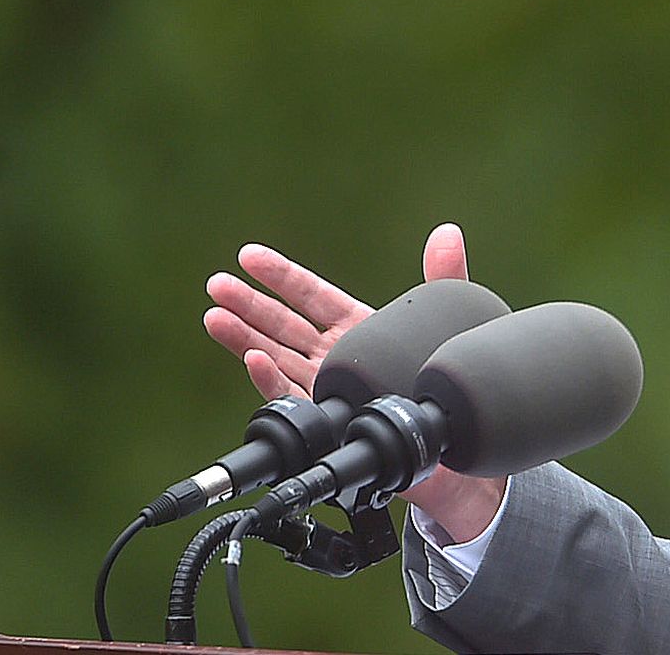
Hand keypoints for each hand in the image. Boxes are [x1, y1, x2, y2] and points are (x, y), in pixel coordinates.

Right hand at [203, 223, 503, 534]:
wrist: (454, 436)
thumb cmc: (445, 378)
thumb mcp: (447, 321)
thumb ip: (444, 277)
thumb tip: (447, 232)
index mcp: (356, 325)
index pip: (310, 294)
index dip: (280, 276)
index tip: (249, 256)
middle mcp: (334, 355)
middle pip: (283, 324)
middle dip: (249, 304)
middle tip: (218, 285)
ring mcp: (326, 386)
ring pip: (276, 358)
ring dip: (244, 338)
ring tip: (215, 317)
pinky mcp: (327, 418)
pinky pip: (292, 398)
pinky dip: (270, 379)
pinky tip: (253, 359)